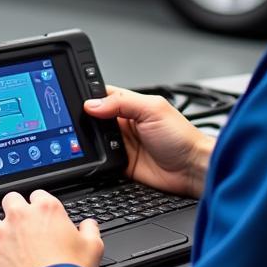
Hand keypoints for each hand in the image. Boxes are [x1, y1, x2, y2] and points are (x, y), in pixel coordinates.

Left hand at [0, 190, 102, 266]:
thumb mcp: (93, 248)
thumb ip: (90, 230)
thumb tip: (89, 225)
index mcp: (46, 210)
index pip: (38, 196)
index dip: (39, 206)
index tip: (41, 217)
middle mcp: (20, 217)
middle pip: (9, 200)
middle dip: (13, 210)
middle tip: (19, 226)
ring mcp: (0, 235)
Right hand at [84, 86, 211, 197]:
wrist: (193, 170)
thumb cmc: (182, 137)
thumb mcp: (152, 110)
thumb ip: (122, 103)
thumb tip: (92, 104)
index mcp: (130, 105)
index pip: (102, 96)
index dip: (87, 97)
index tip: (73, 99)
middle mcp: (124, 123)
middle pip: (93, 118)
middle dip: (84, 120)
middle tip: (77, 123)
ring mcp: (122, 145)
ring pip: (94, 140)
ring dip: (88, 141)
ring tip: (84, 140)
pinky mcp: (121, 165)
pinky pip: (101, 162)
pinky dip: (94, 160)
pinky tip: (92, 157)